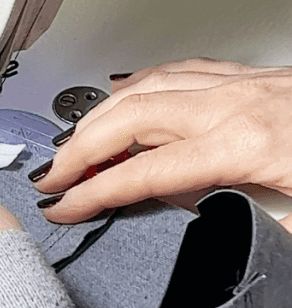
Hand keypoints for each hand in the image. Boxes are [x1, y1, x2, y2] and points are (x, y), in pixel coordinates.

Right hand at [33, 58, 291, 230]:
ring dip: (101, 114)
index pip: (144, 171)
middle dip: (77, 148)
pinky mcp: (255, 76)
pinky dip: (140, 82)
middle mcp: (236, 106)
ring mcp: (243, 84)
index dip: (92, 192)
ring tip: (77, 142)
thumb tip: (208, 239)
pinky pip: (180, 68)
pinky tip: (126, 89)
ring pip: (147, 86)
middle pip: (129, 118)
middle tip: (52, 175)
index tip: (63, 206)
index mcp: (245, 145)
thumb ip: (249, 232)